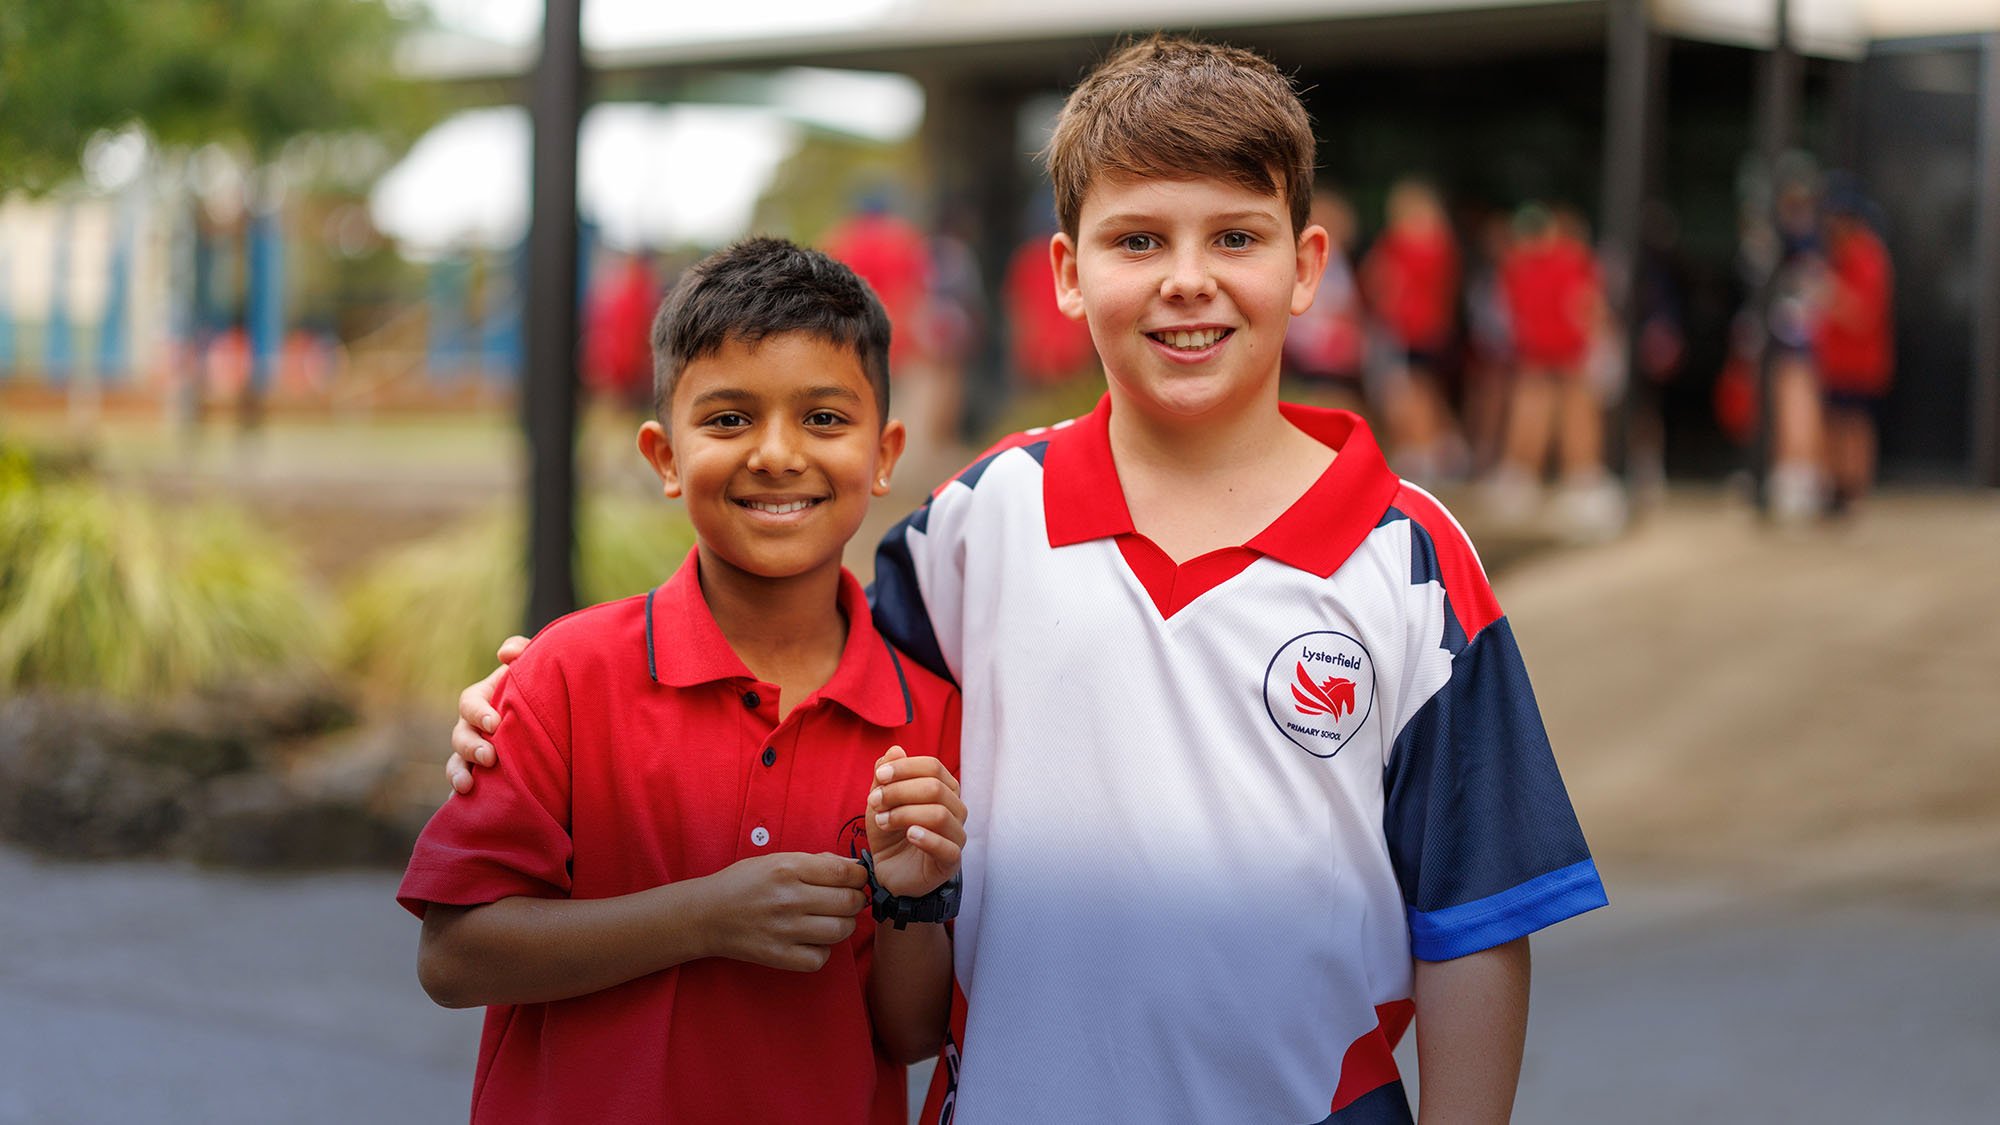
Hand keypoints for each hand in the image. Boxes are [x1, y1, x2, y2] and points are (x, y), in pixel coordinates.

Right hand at [445, 635, 530, 792]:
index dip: (478, 712)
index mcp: (482, 700)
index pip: (469, 703)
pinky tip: (465, 805)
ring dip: (458, 773)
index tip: (494, 723)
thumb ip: (524, 652)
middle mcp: (473, 728)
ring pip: (456, 764)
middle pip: (459, 736)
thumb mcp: (533, 669)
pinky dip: (462, 796)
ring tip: (468, 786)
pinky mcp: (483, 778)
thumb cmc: (540, 690)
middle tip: (489, 757)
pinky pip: (466, 789)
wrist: (556, 726)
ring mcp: (474, 755)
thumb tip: (506, 653)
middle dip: (470, 747)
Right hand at [702, 852, 870, 971]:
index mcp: (789, 868)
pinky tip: (812, 940)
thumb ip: (817, 862)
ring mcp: (784, 930)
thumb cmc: (744, 883)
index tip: (857, 879)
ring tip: (831, 919)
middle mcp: (789, 898)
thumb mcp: (777, 860)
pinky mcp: (778, 956)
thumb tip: (855, 868)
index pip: (845, 873)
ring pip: (841, 930)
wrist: (706, 914)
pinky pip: (820, 958)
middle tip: (847, 900)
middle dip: (856, 900)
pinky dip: (823, 950)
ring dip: (843, 925)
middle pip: (849, 902)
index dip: (860, 877)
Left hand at [864, 747, 966, 898]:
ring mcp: (956, 835)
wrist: (889, 872)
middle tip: (874, 802)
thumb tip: (895, 750)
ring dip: (904, 814)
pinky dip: (926, 838)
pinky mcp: (951, 861)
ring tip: (882, 822)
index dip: (905, 767)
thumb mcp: (880, 801)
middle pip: (935, 788)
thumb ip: (884, 777)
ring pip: (940, 814)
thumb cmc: (890, 833)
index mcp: (943, 790)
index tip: (879, 776)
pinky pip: (947, 847)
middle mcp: (955, 809)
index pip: (932, 767)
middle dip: (899, 791)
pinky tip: (908, 835)